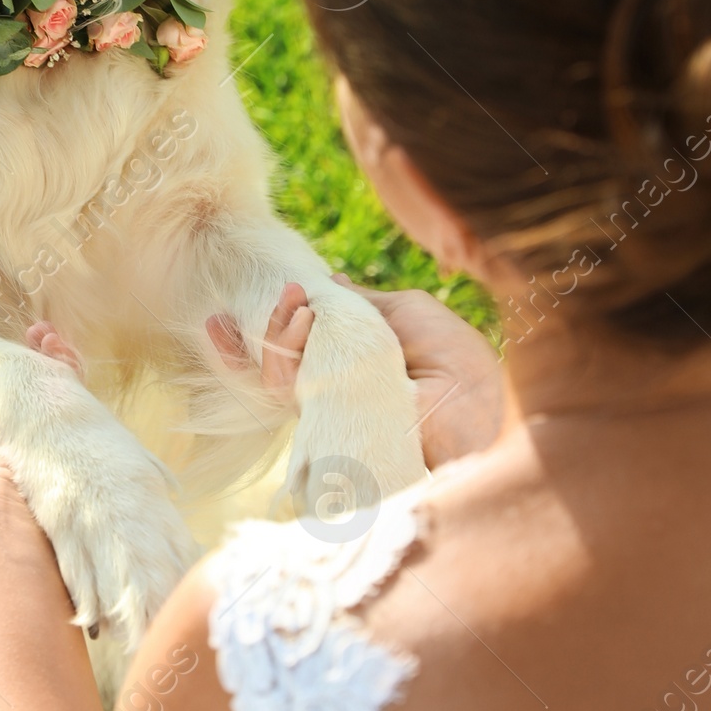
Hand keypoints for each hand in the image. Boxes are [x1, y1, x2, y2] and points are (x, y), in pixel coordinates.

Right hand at [205, 278, 502, 469]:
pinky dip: (280, 357)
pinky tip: (297, 320)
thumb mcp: (408, 314)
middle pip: (272, 365)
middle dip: (256, 329)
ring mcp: (327, 413)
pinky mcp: (325, 429)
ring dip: (274, 333)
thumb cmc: (458, 362)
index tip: (230, 307)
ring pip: (274, 378)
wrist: (480, 401)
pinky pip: (285, 397)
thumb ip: (360, 303)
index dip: (266, 327)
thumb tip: (327, 280)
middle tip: (277, 293)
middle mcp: (333, 392)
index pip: (295, 348)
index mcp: (352, 365)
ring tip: (295, 302)